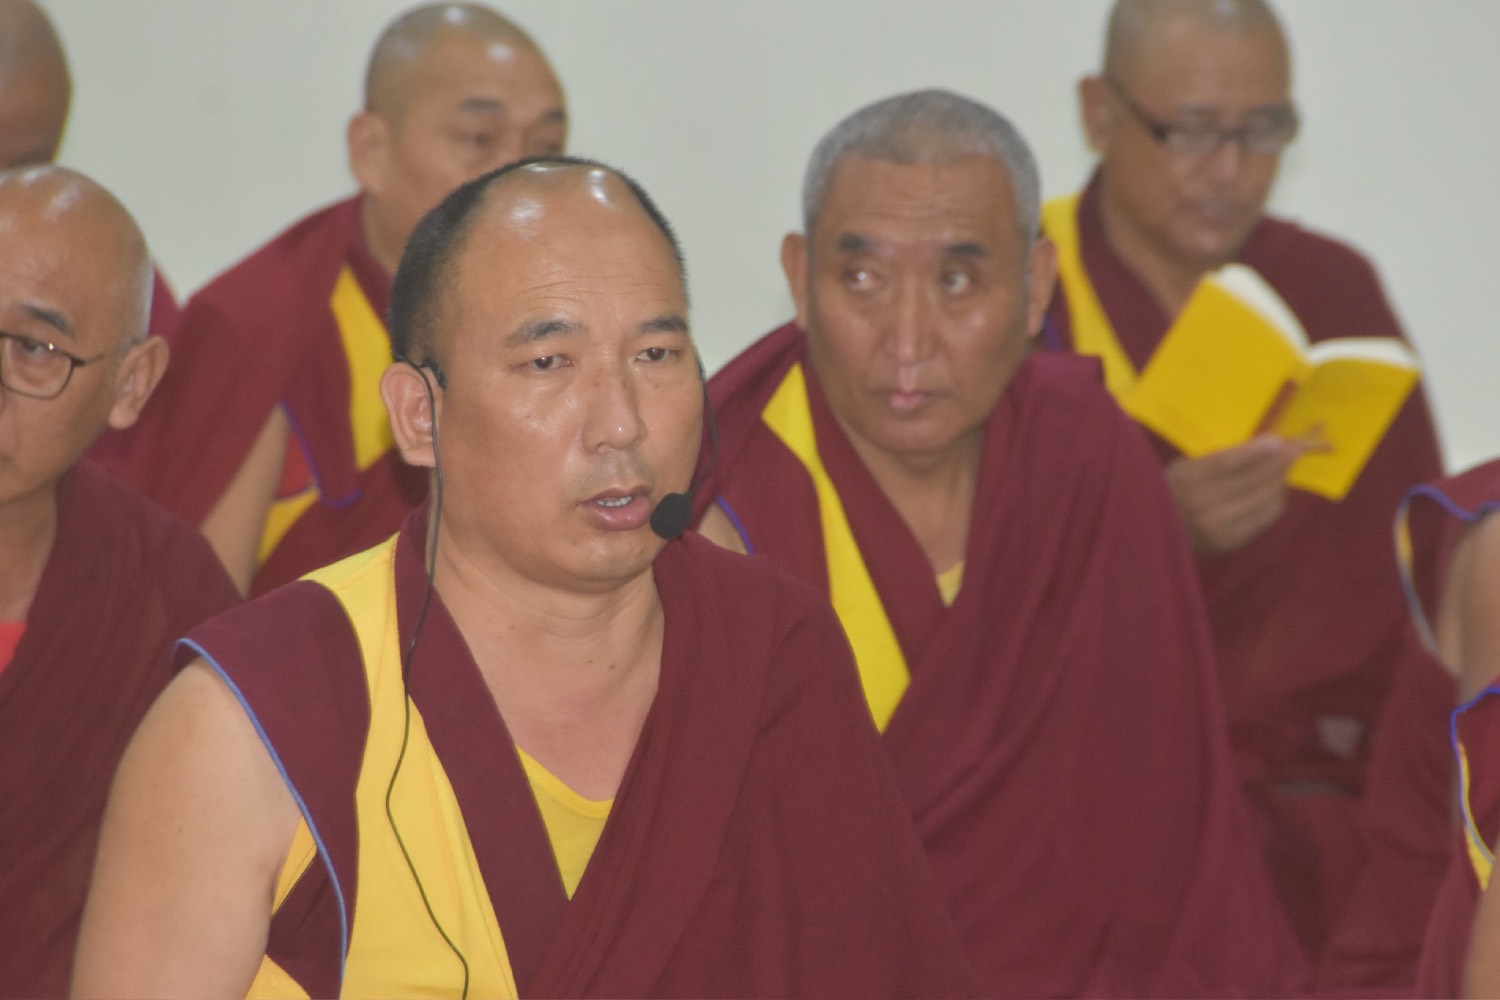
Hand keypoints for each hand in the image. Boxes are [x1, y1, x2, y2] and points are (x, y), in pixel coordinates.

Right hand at [1165, 434, 1309, 555]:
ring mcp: (1218, 526)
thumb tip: (1268, 445)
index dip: (1256, 450)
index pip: (1227, 461)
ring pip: (1265, 498)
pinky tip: (1273, 492)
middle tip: (1295, 449)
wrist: (1157, 535)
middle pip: (1252, 479)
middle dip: (1279, 462)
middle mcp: (1202, 504)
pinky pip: (1266, 517)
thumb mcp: (1186, 467)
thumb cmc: (1174, 493)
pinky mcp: (1231, 542)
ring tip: (1282, 469)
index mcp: (1186, 479)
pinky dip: (1275, 501)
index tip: (1279, 440)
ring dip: (1279, 481)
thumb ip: (1221, 457)